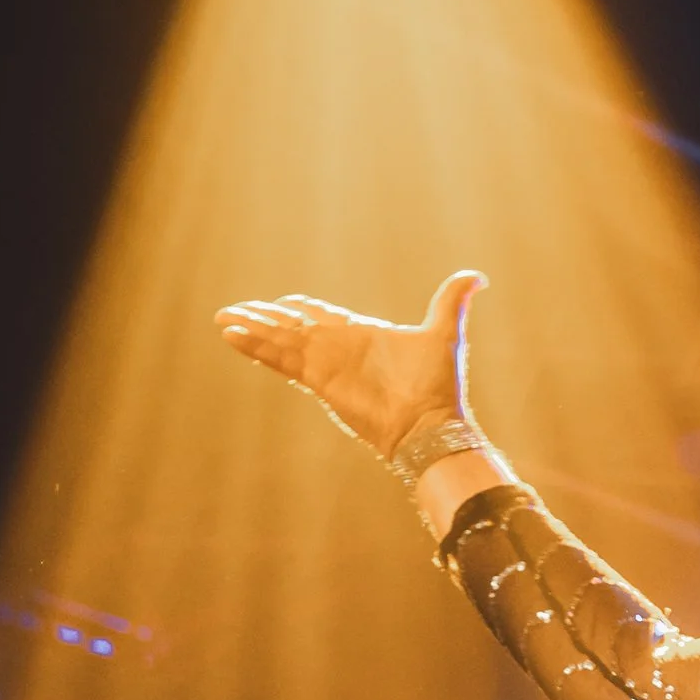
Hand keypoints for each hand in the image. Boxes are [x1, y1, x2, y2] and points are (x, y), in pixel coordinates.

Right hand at [214, 269, 483, 458]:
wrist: (429, 424)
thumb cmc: (436, 384)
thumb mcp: (443, 332)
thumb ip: (452, 300)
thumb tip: (476, 275)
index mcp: (361, 335)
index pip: (322, 317)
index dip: (301, 308)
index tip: (281, 301)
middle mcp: (338, 349)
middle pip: (292, 327)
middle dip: (264, 317)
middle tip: (234, 310)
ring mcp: (325, 364)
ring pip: (280, 341)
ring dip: (252, 329)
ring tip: (223, 320)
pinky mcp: (318, 379)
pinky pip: (281, 360)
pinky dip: (257, 347)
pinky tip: (233, 336)